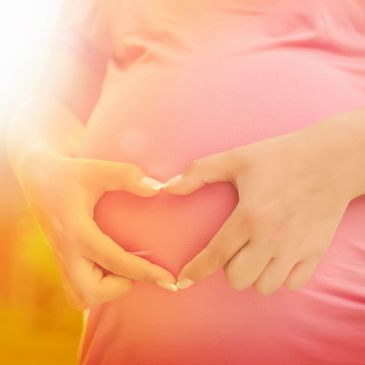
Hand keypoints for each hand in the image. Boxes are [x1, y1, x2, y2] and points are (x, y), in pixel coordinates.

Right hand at [16, 149, 177, 308]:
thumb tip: (157, 189)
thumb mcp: (97, 169)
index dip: (144, 272)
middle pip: (89, 292)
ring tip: (120, 268)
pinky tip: (108, 267)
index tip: (168, 279)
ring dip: (105, 290)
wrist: (37, 178)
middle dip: (118, 287)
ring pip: (80, 297)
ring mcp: (60, 259)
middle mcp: (66, 250)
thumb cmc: (69, 173)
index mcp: (76, 229)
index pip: (113, 260)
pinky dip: (95, 288)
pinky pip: (76, 290)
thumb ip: (127, 176)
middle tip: (132, 266)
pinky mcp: (61, 260)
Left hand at [165, 119, 356, 294]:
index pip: (215, 255)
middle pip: (238, 279)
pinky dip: (281, 276)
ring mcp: (295, 249)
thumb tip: (170, 187)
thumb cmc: (281, 157)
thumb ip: (200, 173)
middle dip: (229, 269)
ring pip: (264, 286)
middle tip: (234, 251)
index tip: (184, 280)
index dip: (195, 271)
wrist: (331, 160)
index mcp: (249, 217)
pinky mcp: (314, 252)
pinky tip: (277, 258)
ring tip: (255, 256)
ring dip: (254, 275)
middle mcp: (271, 239)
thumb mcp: (237, 158)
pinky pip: (292, 283)